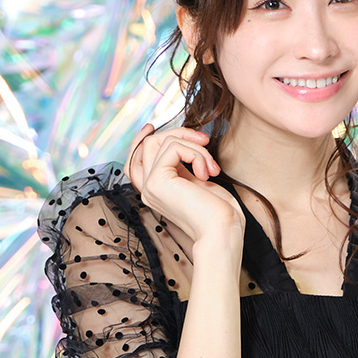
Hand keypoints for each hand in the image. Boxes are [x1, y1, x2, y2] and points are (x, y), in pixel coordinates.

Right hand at [125, 123, 244, 242]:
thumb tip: (179, 139)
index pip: (134, 160)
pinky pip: (173, 148)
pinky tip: (206, 173)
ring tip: (212, 167)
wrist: (222, 231)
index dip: (140, 140)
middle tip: (205, 142)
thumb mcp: (198, 180)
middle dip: (179, 134)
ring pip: (160, 141)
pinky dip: (195, 154)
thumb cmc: (218, 211)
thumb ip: (183, 164)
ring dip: (193, 146)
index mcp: (156, 191)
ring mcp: (150, 186)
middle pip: (148, 144)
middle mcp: (148, 190)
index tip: (153, 126)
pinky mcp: (157, 181)